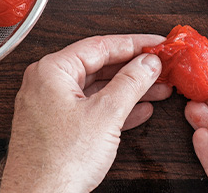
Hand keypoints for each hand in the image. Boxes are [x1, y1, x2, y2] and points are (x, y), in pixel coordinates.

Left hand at [0, 35, 171, 192]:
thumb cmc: (56, 163)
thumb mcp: (105, 115)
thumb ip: (130, 83)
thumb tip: (147, 63)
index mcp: (52, 71)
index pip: (100, 45)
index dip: (134, 43)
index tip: (157, 44)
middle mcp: (47, 84)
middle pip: (99, 66)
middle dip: (134, 68)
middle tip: (160, 66)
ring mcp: (50, 106)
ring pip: (97, 89)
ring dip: (129, 89)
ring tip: (157, 88)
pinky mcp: (57, 127)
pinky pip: (91, 109)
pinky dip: (115, 109)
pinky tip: (138, 110)